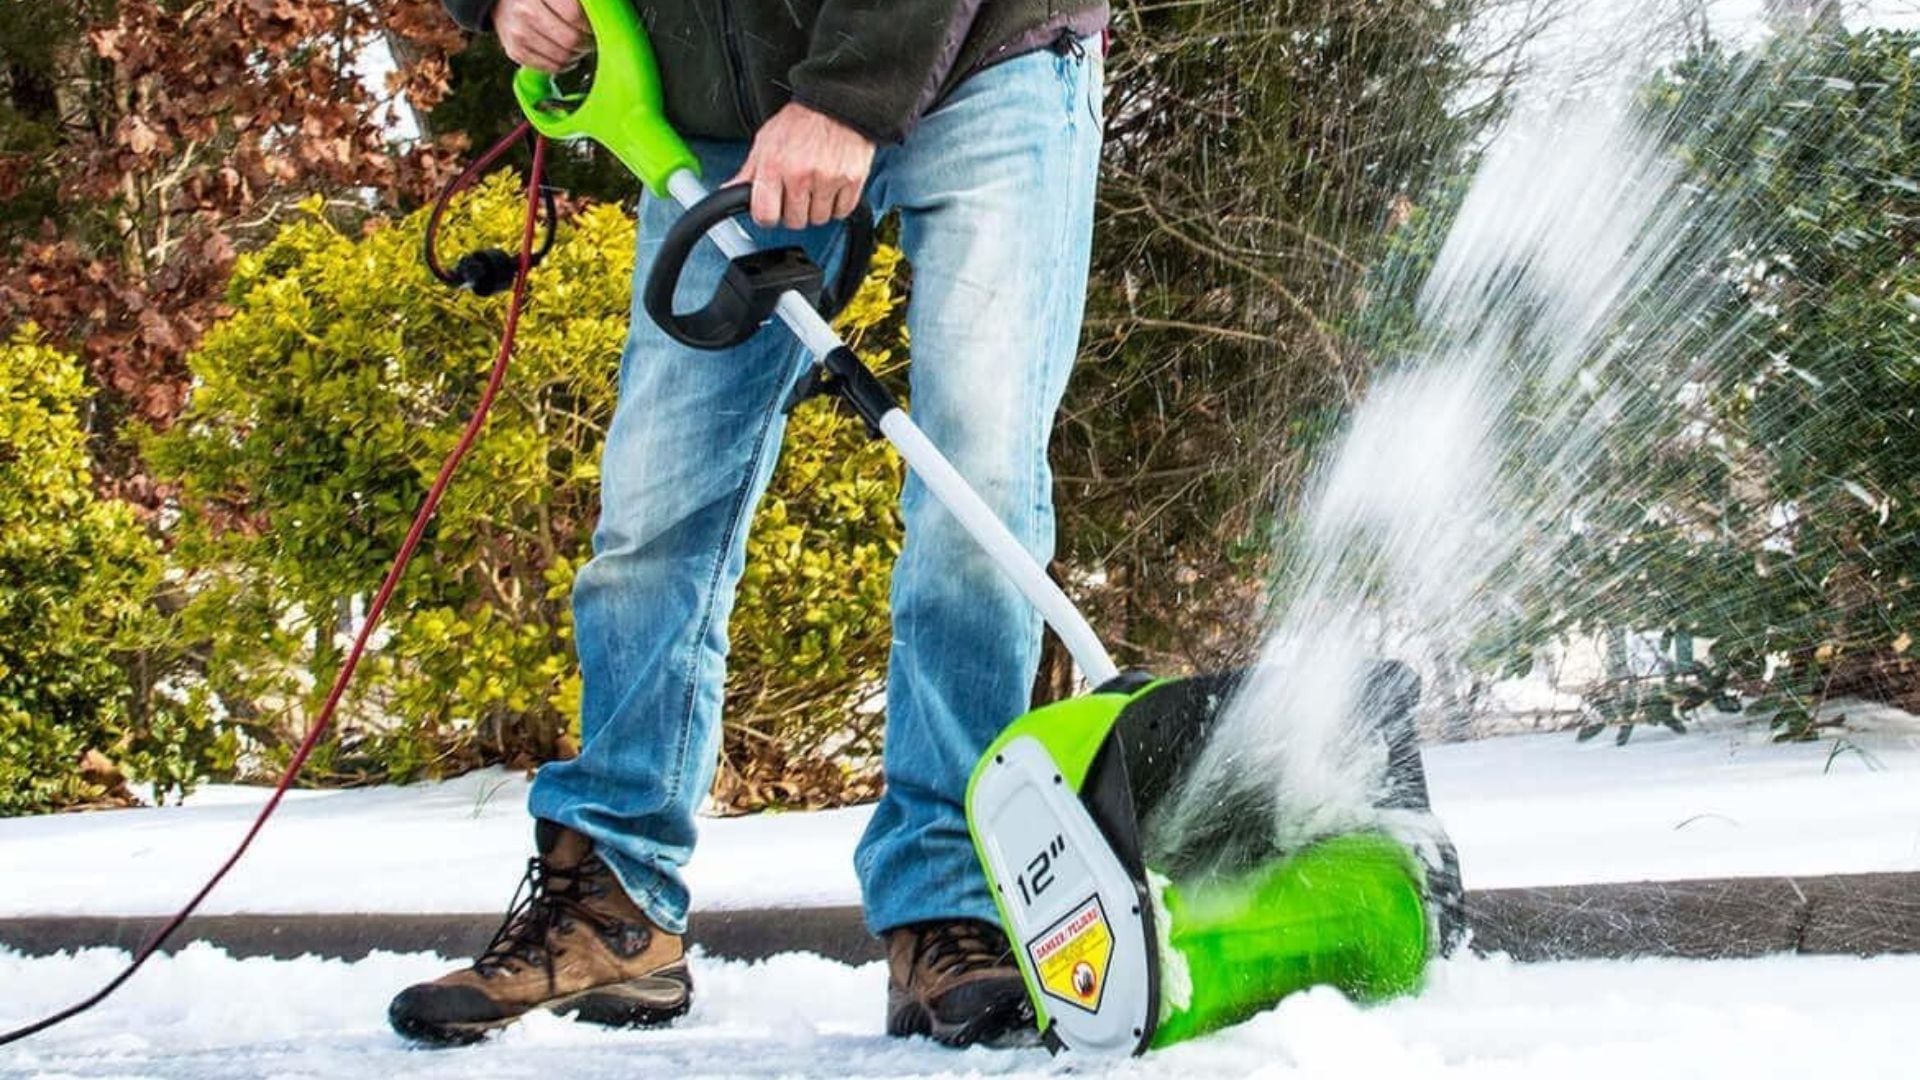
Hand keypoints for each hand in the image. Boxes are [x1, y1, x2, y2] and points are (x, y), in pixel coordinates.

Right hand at [493, 0, 588, 73]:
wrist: (503, 2)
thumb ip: (577, 4)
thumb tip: (600, 17)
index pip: (574, 15)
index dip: (590, 24)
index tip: (596, 24)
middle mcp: (525, 11)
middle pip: (571, 40)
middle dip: (586, 42)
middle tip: (589, 37)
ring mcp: (519, 33)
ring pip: (563, 57)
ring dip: (577, 55)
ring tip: (576, 44)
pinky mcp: (516, 51)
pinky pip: (552, 67)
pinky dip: (564, 64)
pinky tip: (564, 52)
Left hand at [728, 103, 875, 229]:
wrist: (836, 102)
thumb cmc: (801, 120)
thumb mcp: (766, 140)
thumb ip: (749, 171)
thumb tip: (729, 191)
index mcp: (775, 165)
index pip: (765, 215)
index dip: (767, 216)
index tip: (771, 210)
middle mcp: (801, 174)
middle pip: (794, 221)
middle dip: (793, 212)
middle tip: (796, 194)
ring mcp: (828, 179)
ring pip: (819, 219)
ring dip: (816, 209)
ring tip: (815, 188)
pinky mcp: (851, 180)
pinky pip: (842, 212)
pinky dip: (837, 206)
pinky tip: (831, 189)